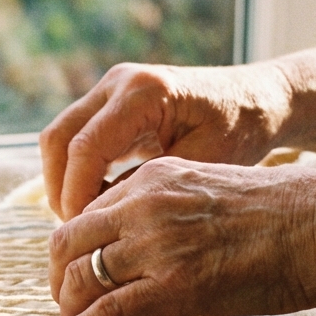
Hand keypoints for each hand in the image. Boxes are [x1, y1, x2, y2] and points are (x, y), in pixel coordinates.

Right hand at [38, 62, 292, 219]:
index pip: (85, 147)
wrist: (258, 99)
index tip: (84, 232)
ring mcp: (111, 88)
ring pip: (59, 138)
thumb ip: (149, 186)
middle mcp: (119, 82)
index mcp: (144, 92)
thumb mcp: (201, 164)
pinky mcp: (110, 102)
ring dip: (62, 181)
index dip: (76, 194)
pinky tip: (96, 204)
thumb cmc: (240, 130)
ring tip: (83, 222)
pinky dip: (76, 171)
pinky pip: (75, 138)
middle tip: (76, 231)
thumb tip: (99, 218)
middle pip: (58, 138)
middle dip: (59, 189)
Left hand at [43, 157, 315, 315]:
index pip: (90, 212)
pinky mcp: (173, 285)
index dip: (78, 248)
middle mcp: (145, 204)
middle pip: (70, 241)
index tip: (80, 271)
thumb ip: (175, 214)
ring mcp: (156, 244)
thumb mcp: (214, 195)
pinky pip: (107, 313)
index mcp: (156, 177)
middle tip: (67, 303)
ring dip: (68, 308)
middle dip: (60, 278)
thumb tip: (155, 251)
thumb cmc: (289, 217)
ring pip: (82, 277)